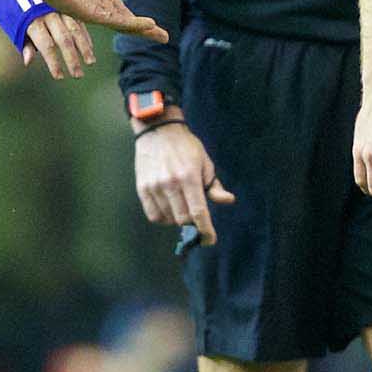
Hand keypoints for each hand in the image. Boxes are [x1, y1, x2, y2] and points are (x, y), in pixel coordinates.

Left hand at [19, 9, 94, 78]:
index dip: (53, 63)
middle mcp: (48, 13)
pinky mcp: (67, 3)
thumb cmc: (14, 8)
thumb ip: (24, 43)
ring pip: (76, 29)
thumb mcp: (15, 25)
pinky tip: (89, 48)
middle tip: (77, 75)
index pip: (46, 46)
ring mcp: (60, 7)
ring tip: (90, 61)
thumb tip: (28, 61)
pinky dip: (85, 35)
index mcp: (33, 21)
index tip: (59, 77)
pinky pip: (79, 20)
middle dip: (72, 59)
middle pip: (64, 39)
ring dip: (84, 47)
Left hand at [43, 0, 168, 43]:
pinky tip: (149, 25)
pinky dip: (135, 24)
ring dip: (145, 30)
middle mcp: (103, 8)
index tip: (155, 25)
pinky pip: (119, 22)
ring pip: (127, 26)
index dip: (140, 21)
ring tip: (162, 36)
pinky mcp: (96, 15)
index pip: (126, 12)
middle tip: (165, 38)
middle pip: (130, 23)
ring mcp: (99, 13)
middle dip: (147, 31)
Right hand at [134, 123, 235, 241]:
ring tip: (182, 206)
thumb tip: (228, 200)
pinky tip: (170, 209)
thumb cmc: (187, 147)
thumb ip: (214, 186)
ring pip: (168, 219)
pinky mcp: (142, 188)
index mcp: (189, 177)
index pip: (198, 212)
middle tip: (197, 217)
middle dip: (193, 223)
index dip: (205, 230)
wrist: (159, 131)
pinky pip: (153, 215)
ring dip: (178, 220)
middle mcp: (170, 183)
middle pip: (183, 219)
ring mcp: (154, 186)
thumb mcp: (205, 163)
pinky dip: (163, 218)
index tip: (210, 240)